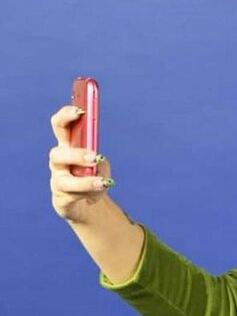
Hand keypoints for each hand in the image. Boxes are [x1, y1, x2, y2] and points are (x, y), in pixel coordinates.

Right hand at [48, 104, 114, 223]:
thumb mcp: (102, 168)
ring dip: (84, 181)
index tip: (80, 111)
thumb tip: (98, 163)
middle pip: (57, 154)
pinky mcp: (61, 199)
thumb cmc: (92, 178)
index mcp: (66, 147)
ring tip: (101, 182)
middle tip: (95, 157)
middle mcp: (58, 163)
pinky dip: (89, 193)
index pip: (60, 126)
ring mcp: (58, 181)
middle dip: (75, 155)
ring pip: (64, 180)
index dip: (66, 116)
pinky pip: (73, 196)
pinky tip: (100, 189)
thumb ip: (101, 163)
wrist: (86, 204)